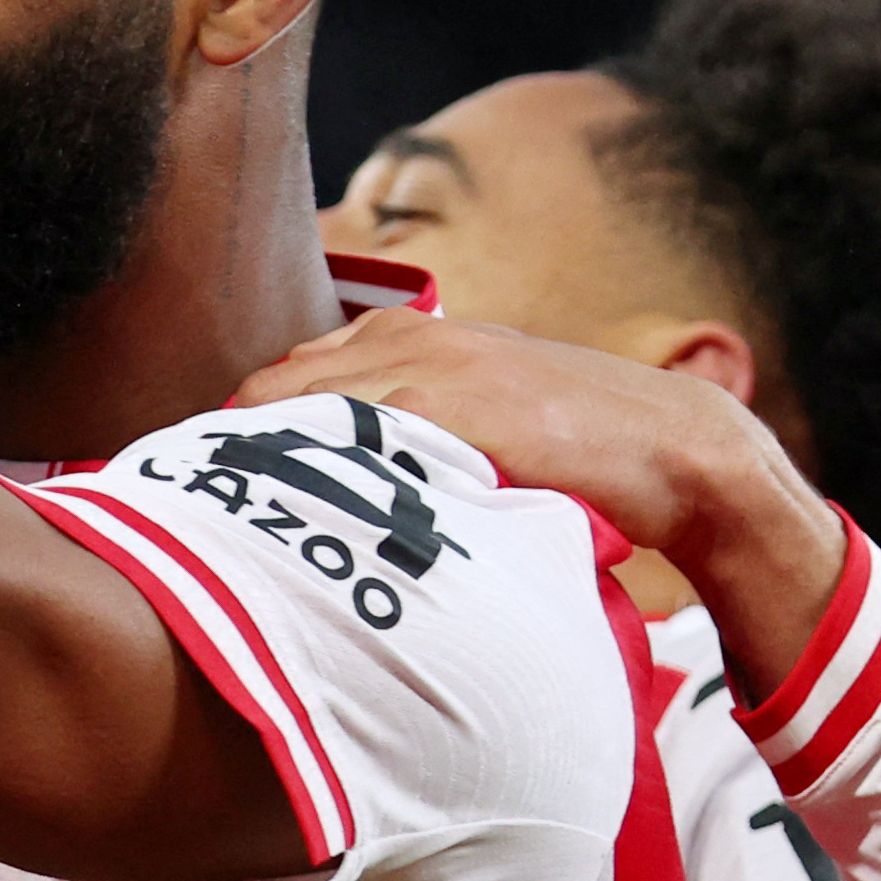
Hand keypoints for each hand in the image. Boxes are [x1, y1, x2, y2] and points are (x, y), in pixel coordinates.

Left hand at [238, 307, 846, 691]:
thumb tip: (312, 491)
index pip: (273, 387)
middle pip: (265, 401)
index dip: (238, 448)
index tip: (211, 503)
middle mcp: (396, 340)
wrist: (674, 448)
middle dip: (233, 462)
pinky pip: (347, 439)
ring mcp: (419, 368)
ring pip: (294, 419)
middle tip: (206, 530)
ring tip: (233, 542)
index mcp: (394, 339)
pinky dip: (312, 481)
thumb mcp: (468, 427)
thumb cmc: (567, 446)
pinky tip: (293, 531)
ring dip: (261, 478)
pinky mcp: (447, 404)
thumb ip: (396, 438)